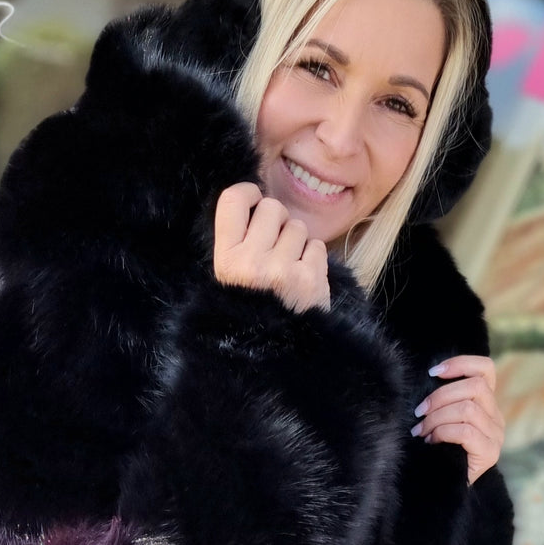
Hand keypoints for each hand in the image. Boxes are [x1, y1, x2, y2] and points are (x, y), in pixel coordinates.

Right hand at [213, 182, 330, 313]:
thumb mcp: (230, 276)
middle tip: (274, 246)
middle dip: (277, 222)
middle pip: (272, 208)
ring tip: (287, 267)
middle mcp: (251, 263)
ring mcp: (282, 270)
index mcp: (226, 260)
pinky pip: (317, 246)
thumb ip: (240, 240)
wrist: (272, 350)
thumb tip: (258, 200)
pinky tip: (302, 278)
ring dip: (296, 242)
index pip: (233, 199)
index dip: (248, 194)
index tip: (254, 204)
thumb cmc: (253, 307)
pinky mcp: (310, 279)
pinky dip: (313, 259)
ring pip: (298, 226)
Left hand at [410, 355, 503, 485]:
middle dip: (439, 397)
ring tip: (422, 431)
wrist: (442, 489)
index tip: (433, 372)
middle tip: (419, 413)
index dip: (460, 363)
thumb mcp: (439, 419)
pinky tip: (431, 441)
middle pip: (475, 387)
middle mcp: (496, 417)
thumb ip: (443, 401)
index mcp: (485, 404)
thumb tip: (426, 380)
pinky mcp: (490, 453)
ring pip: (468, 409)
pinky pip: (466, 432)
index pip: (485, 370)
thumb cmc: (436, 450)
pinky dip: (443, 432)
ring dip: (437, 418)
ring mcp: (495, 435)